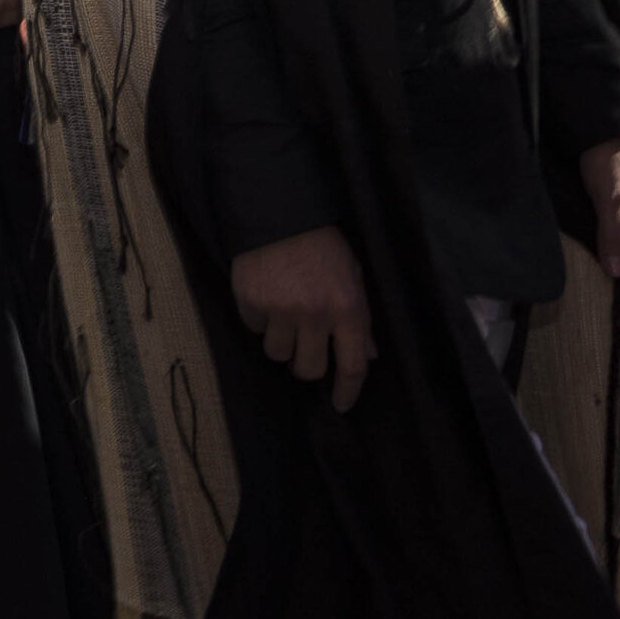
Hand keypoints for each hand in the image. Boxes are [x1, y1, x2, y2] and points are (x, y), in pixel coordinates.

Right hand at [229, 227, 373, 411]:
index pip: (352, 365)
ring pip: (277, 354)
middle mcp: (316, 314)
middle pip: (309, 369)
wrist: (280, 213)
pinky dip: (258, 319)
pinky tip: (265, 296)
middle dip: (305, 366)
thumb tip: (367, 354)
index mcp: (349, 309)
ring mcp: (281, 309)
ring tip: (281, 315)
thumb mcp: (354, 277)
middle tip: (303, 350)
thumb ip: (360, 318)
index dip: (347, 391)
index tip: (340, 405)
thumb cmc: (323, 246)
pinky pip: (253, 329)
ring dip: (280, 341)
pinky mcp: (252, 301)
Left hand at [580, 134, 619, 280]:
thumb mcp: (611, 201)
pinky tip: (592, 225)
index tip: (599, 274)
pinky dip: (609, 224)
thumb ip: (614, 236)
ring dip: (610, 236)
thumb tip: (617, 273)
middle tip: (589, 257)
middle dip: (616, 250)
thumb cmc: (611, 160)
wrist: (604, 125)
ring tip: (588, 241)